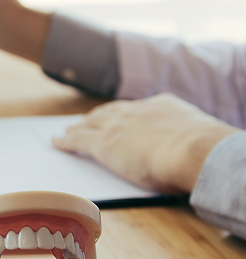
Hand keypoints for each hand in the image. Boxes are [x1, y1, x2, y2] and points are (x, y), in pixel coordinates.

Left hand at [52, 93, 239, 193]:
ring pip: (90, 124)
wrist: (193, 151)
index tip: (118, 115)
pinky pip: (77, 140)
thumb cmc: (202, 152)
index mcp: (161, 106)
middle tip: (86, 121)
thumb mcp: (196, 137)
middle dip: (97, 117)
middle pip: (109, 112)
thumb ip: (185, 139)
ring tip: (69, 130)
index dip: (123, 113)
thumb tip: (192, 148)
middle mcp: (135, 111)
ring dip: (79, 127)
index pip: (137, 108)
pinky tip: (56, 142)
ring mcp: (117, 125)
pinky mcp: (102, 143)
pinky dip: (65, 140)